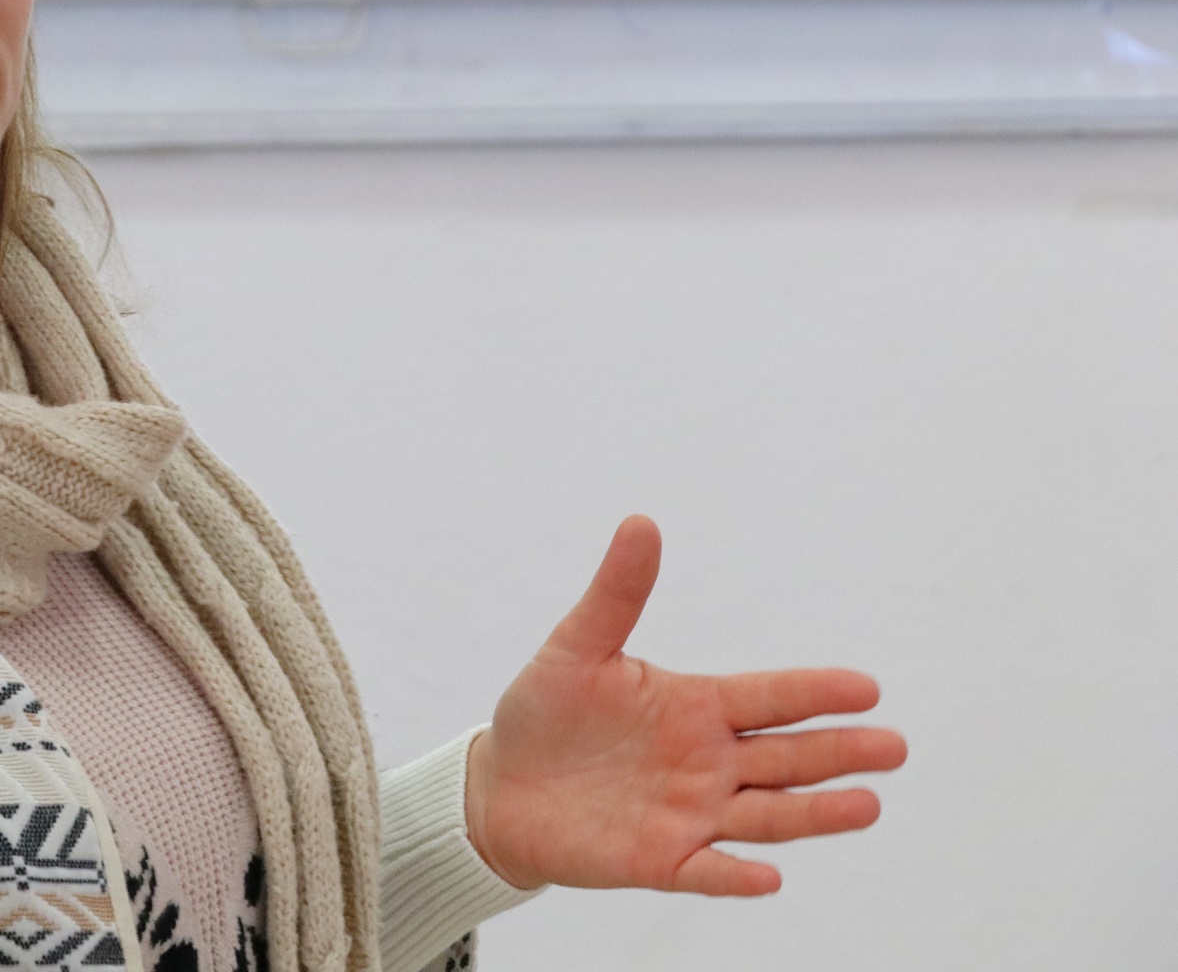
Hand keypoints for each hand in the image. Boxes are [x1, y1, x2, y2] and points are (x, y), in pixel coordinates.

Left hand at [463, 515, 906, 895]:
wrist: (505, 788)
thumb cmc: (545, 714)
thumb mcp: (576, 648)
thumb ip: (616, 594)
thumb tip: (640, 522)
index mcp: (697, 707)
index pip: (769, 698)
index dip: (815, 693)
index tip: (867, 688)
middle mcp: (708, 762)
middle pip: (786, 757)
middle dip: (839, 752)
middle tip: (895, 747)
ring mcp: (691, 814)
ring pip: (766, 815)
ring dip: (814, 812)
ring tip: (868, 806)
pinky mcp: (661, 859)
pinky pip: (706, 870)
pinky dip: (734, 875)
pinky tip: (767, 878)